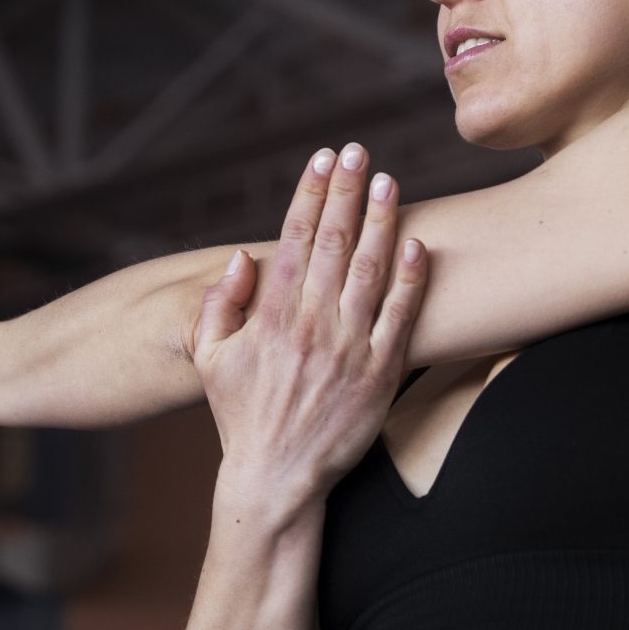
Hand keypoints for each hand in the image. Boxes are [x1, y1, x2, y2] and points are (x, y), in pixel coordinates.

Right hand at [194, 143, 427, 512]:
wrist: (277, 477)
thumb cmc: (240, 415)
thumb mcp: (209, 359)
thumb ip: (219, 305)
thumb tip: (241, 259)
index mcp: (272, 316)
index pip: (294, 239)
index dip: (311, 194)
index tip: (323, 159)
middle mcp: (312, 325)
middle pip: (335, 243)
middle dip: (347, 191)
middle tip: (359, 152)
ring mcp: (350, 348)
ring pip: (370, 271)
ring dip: (381, 222)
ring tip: (390, 183)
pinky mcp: (380, 374)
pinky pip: (402, 318)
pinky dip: (410, 279)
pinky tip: (418, 245)